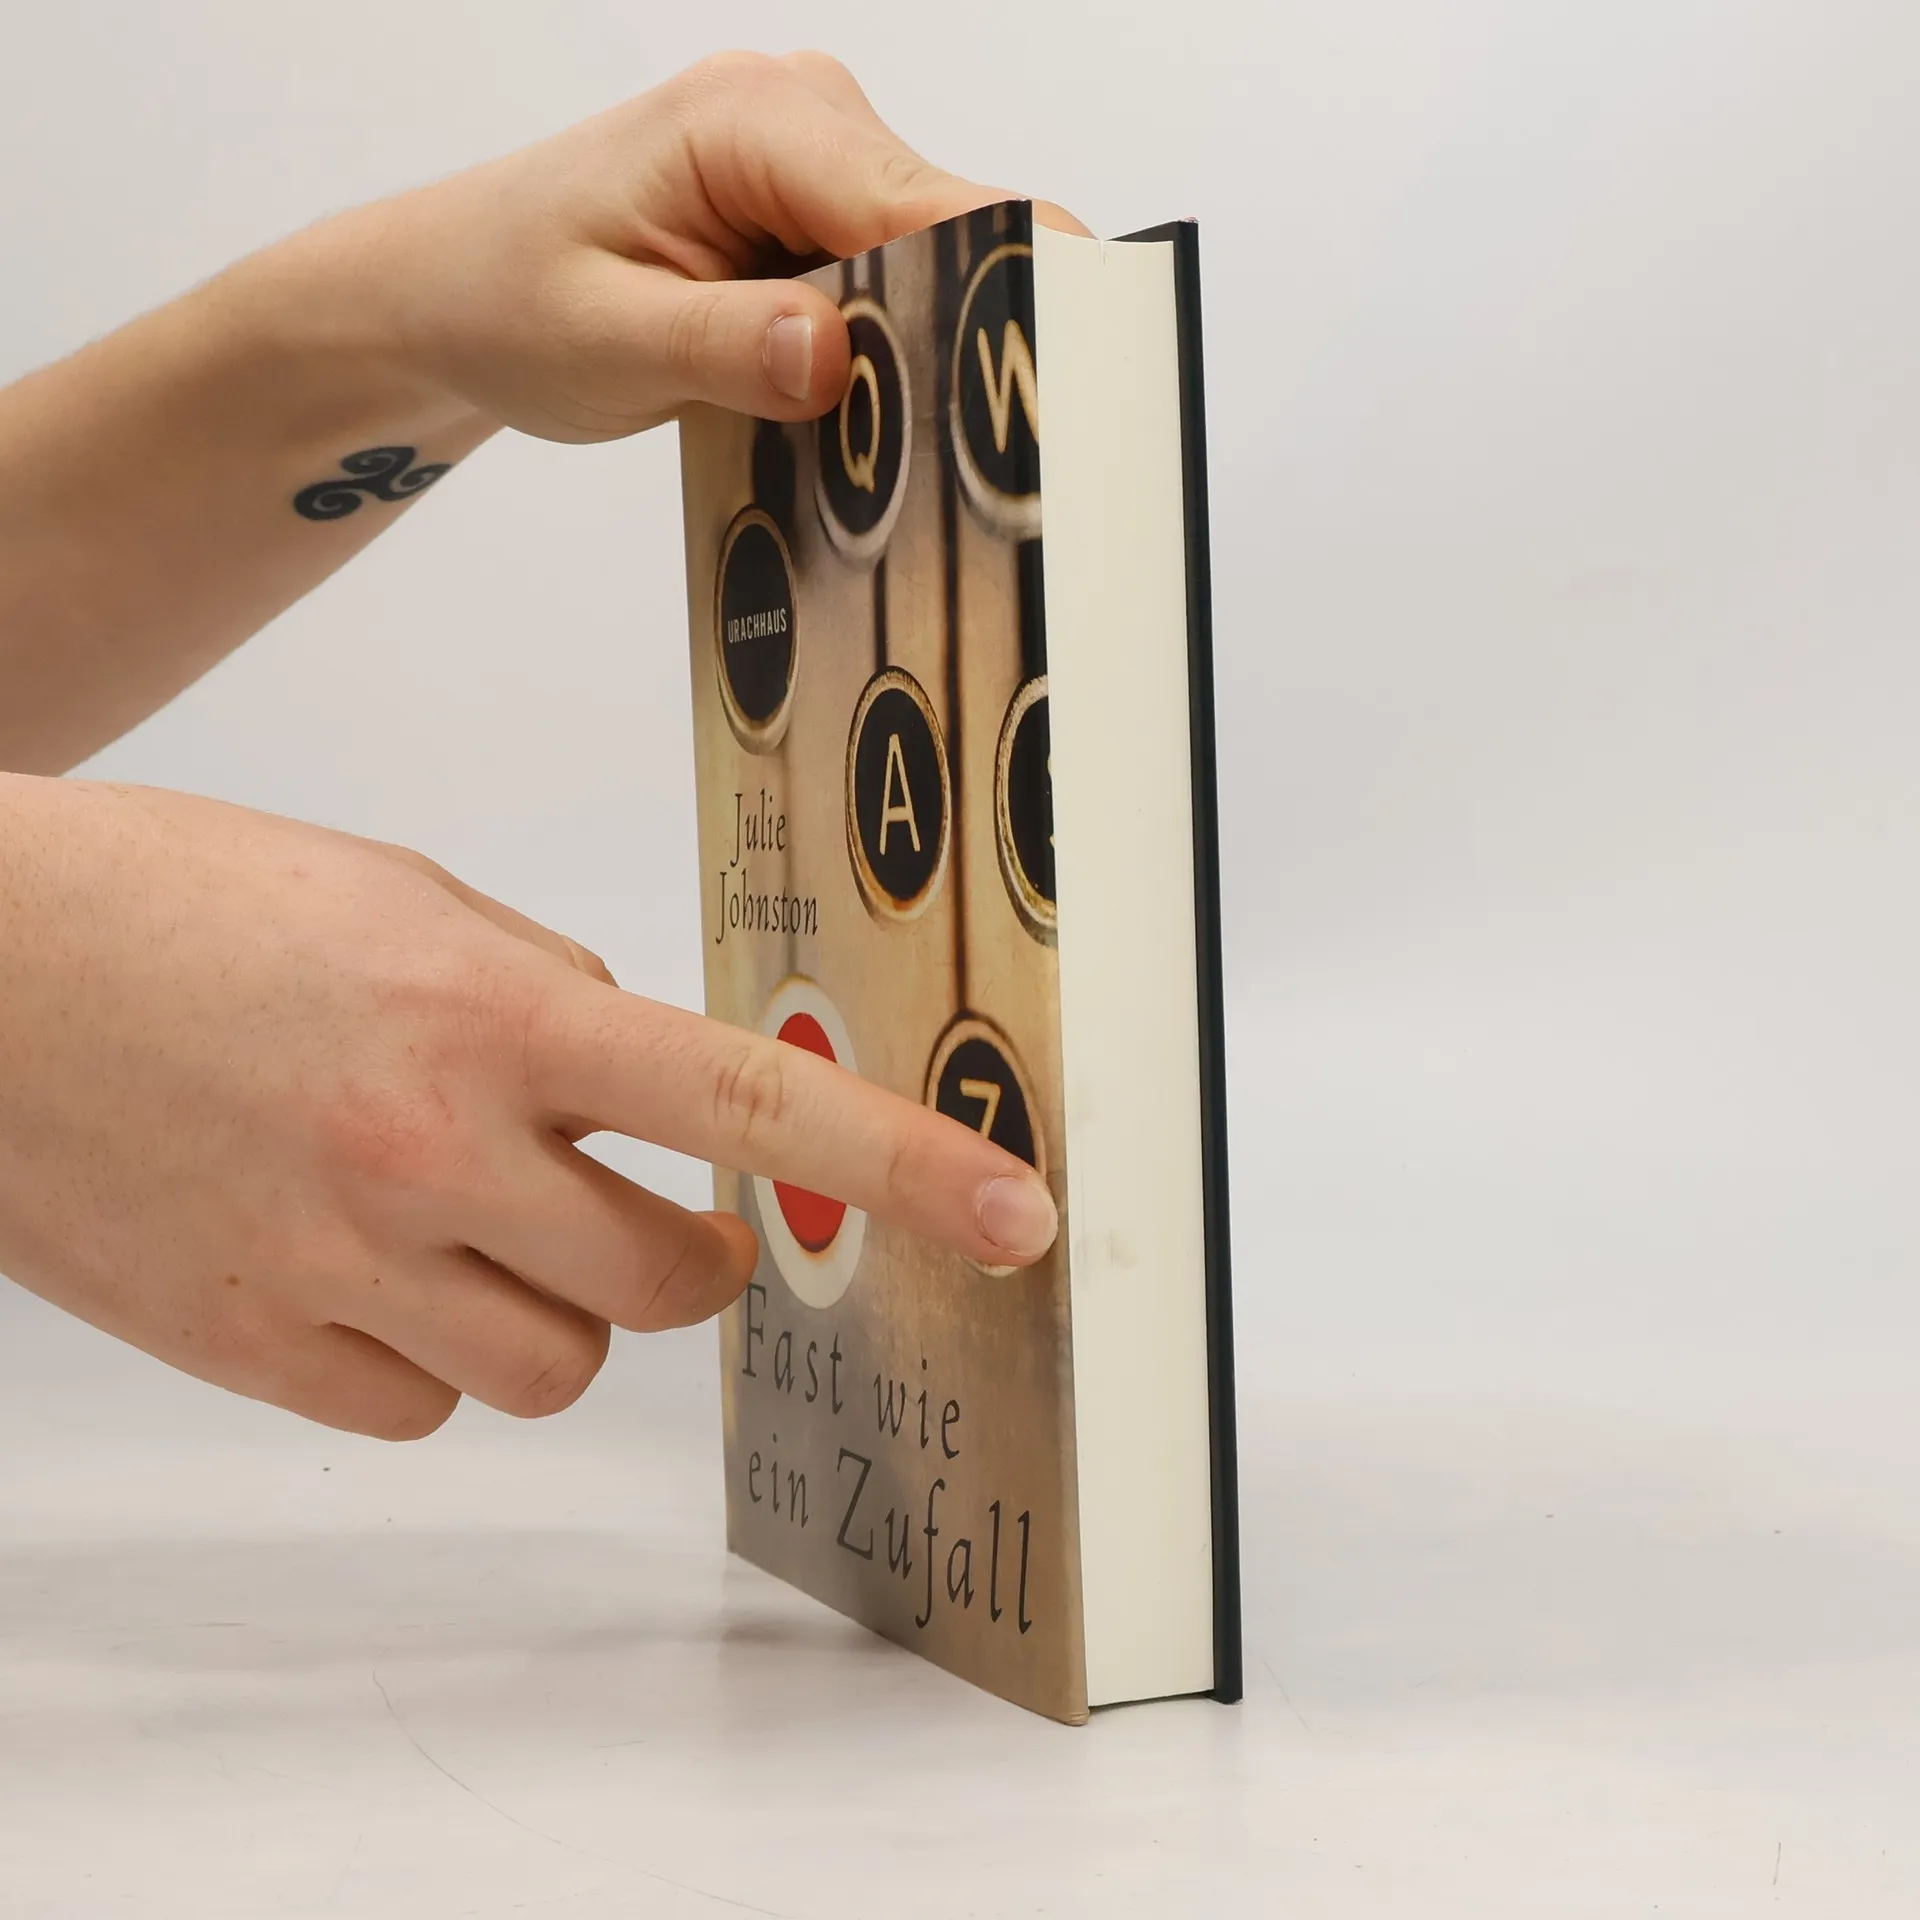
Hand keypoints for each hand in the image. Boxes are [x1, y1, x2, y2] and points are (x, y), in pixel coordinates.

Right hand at [0, 777, 1058, 1437]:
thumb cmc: (188, 902)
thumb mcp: (408, 903)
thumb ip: (546, 997)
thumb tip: (640, 1087)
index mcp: (493, 1017)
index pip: (751, 1102)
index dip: (904, 1164)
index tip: (1015, 1217)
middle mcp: (433, 1154)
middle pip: (673, 1288)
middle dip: (693, 1258)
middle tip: (648, 1207)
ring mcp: (340, 1265)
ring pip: (556, 1369)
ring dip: (558, 1308)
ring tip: (474, 1221)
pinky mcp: (255, 1348)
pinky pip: (422, 1408)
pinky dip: (431, 1354)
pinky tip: (367, 1262)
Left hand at [330, 48, 1087, 439]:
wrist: (450, 292)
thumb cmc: (504, 298)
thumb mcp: (602, 341)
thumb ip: (724, 347)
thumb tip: (835, 356)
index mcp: (752, 120)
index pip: (917, 200)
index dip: (1004, 283)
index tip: (1066, 373)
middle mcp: (805, 121)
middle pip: (953, 232)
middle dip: (980, 339)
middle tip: (1009, 461)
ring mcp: (823, 170)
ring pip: (938, 269)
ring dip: (939, 361)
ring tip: (942, 459)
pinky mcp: (822, 223)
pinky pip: (899, 290)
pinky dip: (901, 360)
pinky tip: (886, 428)